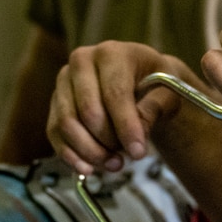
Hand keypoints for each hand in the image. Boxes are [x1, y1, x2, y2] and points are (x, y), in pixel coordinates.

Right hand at [46, 41, 191, 174]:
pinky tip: (89, 168)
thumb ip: (154, 109)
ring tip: (114, 164)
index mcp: (111, 53)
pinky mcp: (55, 102)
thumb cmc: (154, 84)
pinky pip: (54, 132)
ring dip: (89, 151)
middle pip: (87, 110)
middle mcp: (80, 62)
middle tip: (126, 159)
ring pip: (67, 123)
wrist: (139, 80)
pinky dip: (70, 155)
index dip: (126, 126)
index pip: (114, 93)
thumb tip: (136, 136)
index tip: (138, 153)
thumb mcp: (167, 92)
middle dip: (107, 141)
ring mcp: (63, 82)